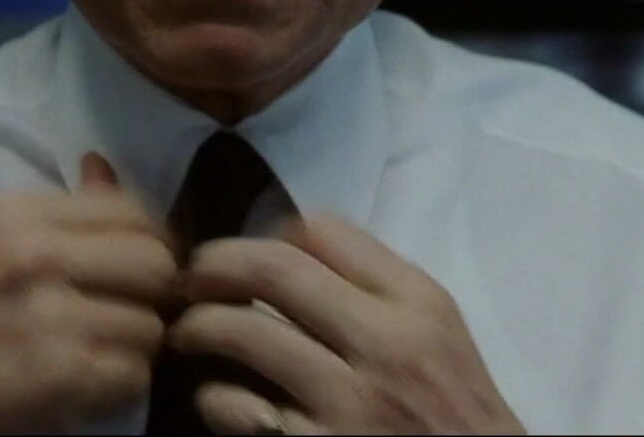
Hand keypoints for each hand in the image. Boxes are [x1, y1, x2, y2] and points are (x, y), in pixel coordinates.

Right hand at [0, 154, 177, 434]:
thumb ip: (52, 213)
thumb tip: (103, 166)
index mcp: (16, 213)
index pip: (130, 210)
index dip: (149, 244)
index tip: (136, 273)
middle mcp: (38, 253)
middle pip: (155, 263)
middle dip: (151, 297)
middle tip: (126, 317)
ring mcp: (52, 314)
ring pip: (150, 325)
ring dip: (132, 349)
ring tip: (94, 355)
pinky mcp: (61, 373)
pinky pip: (133, 375)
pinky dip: (116, 388)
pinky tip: (82, 387)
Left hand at [170, 214, 524, 434]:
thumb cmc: (457, 411)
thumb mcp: (440, 333)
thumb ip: (382, 289)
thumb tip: (297, 246)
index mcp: (417, 303)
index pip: (324, 232)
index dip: (271, 234)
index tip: (251, 252)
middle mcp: (384, 343)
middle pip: (274, 268)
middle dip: (215, 263)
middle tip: (190, 277)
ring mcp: (347, 402)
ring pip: (244, 332)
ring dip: (198, 325)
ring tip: (186, 332)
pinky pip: (238, 409)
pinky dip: (215, 398)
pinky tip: (216, 399)